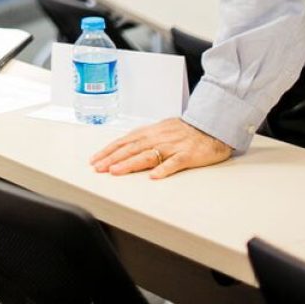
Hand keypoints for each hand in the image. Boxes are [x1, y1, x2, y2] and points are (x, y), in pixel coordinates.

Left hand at [90, 117, 231, 178]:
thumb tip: (123, 146)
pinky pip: (174, 163)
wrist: (210, 127)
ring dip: (129, 163)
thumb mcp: (159, 130)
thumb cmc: (184, 130)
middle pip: (131, 149)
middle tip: (98, 167)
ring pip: (147, 155)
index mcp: (149, 133)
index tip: (95, 159)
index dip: (108, 150)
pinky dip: (163, 169)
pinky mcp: (187, 155)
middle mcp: (157, 138)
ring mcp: (172, 147)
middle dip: (112, 158)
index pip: (123, 142)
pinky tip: (153, 176)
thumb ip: (143, 139)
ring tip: (115, 171)